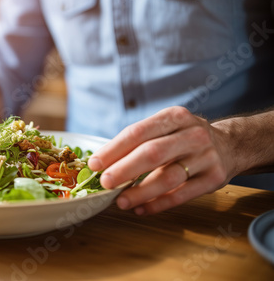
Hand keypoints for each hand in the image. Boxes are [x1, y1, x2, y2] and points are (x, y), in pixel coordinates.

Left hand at [88, 106, 234, 214]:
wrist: (231, 145)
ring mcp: (206, 157)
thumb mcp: (165, 127)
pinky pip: (182, 195)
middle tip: (104, 183)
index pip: (138, 132)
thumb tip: (101, 164)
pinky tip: (141, 209)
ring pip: (168, 177)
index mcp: (174, 117)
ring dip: (141, 192)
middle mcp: (192, 134)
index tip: (94, 164)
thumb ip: (138, 142)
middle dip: (124, 170)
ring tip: (120, 202)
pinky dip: (159, 204)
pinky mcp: (215, 179)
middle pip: (152, 153)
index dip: (114, 149)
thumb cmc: (184, 137)